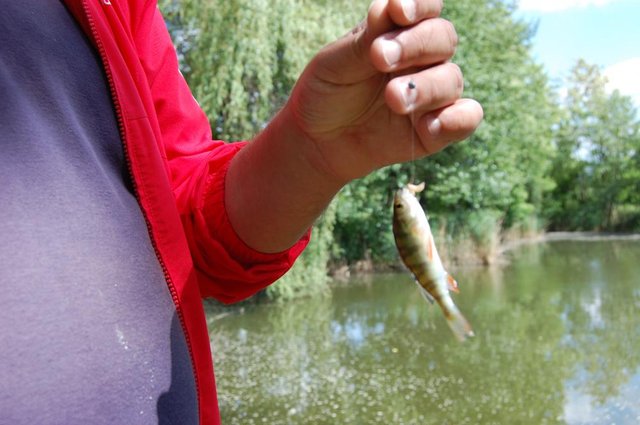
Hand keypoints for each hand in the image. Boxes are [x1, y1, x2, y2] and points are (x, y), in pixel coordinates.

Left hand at [286, 0, 483, 184]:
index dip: (419, 4)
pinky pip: (466, 118)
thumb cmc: (328, 93)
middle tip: (380, 58)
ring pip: (451, 79)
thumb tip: (389, 7)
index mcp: (398, 33)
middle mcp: (421, 59)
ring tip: (393, 98)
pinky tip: (428, 125)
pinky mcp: (436, 129)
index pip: (424, 9)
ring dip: (424, 87)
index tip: (398, 10)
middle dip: (415, 45)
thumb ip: (365, 40)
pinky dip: (455, 120)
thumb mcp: (336, 64)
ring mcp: (431, 94)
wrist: (317, 140)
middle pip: (443, 38)